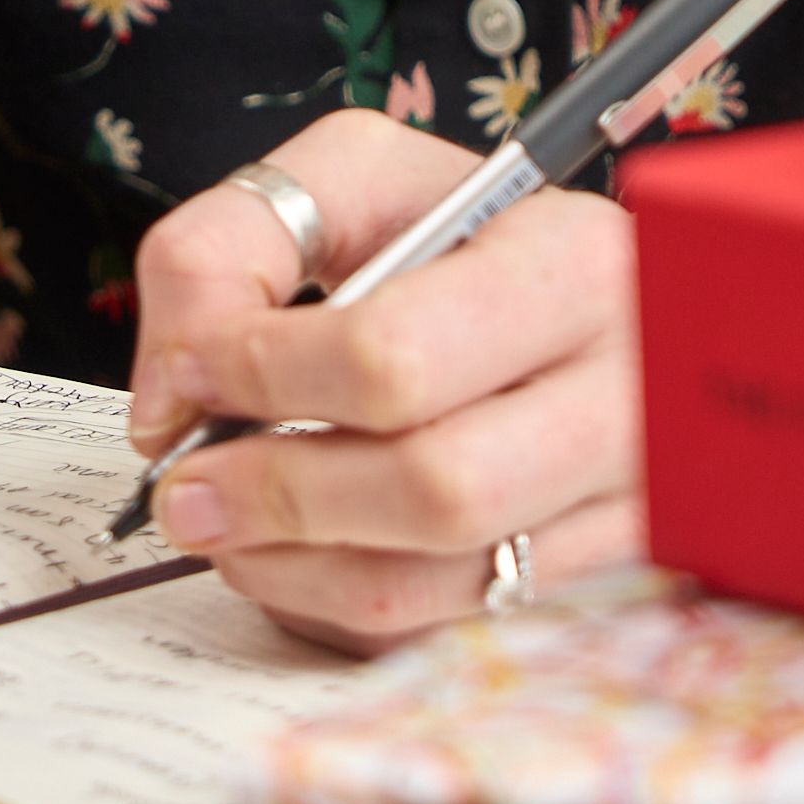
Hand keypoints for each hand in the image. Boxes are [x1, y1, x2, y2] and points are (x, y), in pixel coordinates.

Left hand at [122, 106, 639, 652]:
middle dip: (275, 493)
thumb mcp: (351, 177)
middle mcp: (628, 392)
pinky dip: (336, 602)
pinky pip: (441, 626)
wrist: (576, 294)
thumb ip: (230, 245)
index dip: (263, 376)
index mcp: (572, 264)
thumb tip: (174, 398)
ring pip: (436, 581)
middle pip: (433, 488)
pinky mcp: (598, 579)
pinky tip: (294, 549)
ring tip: (222, 519)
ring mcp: (628, 502)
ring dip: (289, 565)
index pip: (395, 358)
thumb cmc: (457, 233)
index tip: (192, 371)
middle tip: (185, 483)